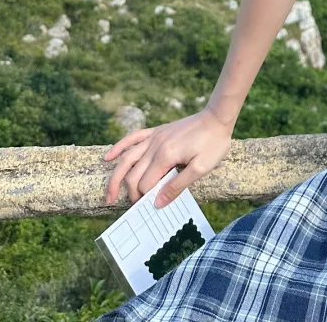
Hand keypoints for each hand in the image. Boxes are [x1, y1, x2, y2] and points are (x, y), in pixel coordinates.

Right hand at [103, 109, 232, 208]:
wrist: (217, 117)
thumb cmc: (213, 144)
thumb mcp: (201, 168)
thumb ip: (177, 186)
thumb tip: (157, 203)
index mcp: (166, 156)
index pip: (146, 184)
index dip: (146, 199)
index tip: (150, 210)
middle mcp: (155, 145)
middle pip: (133, 174)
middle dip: (131, 194)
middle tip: (134, 209)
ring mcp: (154, 137)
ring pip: (127, 158)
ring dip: (115, 177)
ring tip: (108, 194)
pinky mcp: (156, 131)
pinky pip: (133, 137)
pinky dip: (119, 147)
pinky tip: (108, 157)